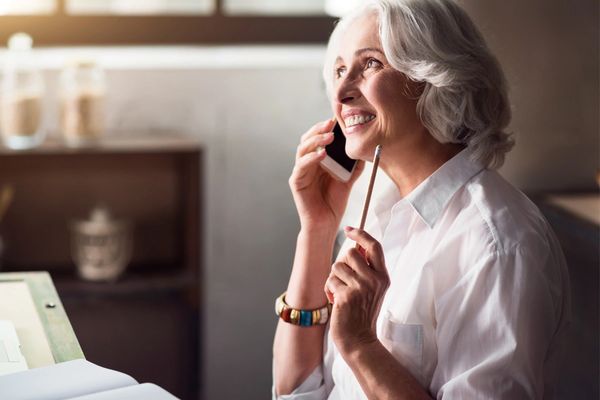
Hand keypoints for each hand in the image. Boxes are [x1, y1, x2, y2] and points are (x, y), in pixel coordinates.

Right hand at [289, 119, 364, 231]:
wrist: (326, 224)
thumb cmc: (334, 203)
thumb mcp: (348, 180)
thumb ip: (353, 166)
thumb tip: (363, 150)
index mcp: (318, 161)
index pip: (319, 138)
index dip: (326, 128)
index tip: (338, 119)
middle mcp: (307, 163)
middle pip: (308, 139)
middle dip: (319, 129)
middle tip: (332, 123)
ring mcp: (301, 172)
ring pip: (303, 149)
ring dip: (315, 140)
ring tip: (329, 136)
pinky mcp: (296, 182)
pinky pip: (301, 166)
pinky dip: (311, 158)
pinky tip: (322, 154)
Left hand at [324, 227, 389, 355]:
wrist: (359, 339)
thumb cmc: (362, 312)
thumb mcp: (372, 289)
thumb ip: (367, 269)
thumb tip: (355, 246)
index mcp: (383, 276)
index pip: (374, 246)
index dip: (361, 234)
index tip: (349, 229)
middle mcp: (375, 280)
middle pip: (351, 253)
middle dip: (342, 264)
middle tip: (344, 280)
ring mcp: (361, 288)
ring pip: (337, 266)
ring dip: (334, 279)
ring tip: (341, 293)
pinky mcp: (347, 295)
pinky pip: (330, 280)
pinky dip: (329, 290)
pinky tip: (337, 302)